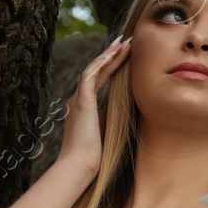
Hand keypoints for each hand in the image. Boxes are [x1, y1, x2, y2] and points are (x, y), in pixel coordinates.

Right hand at [55, 34, 131, 183]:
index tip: (125, 54)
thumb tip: (129, 107)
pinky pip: (89, 76)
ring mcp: (78, 99)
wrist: (80, 166)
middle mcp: (78, 99)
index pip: (99, 79)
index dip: (112, 65)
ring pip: (93, 69)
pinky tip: (112, 55)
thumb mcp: (108, 130)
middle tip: (126, 41)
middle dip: (111, 55)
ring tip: (124, 43)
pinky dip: (101, 64)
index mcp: (84, 106)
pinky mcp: (81, 102)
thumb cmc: (95, 155)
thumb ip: (113, 116)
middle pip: (96, 70)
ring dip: (109, 55)